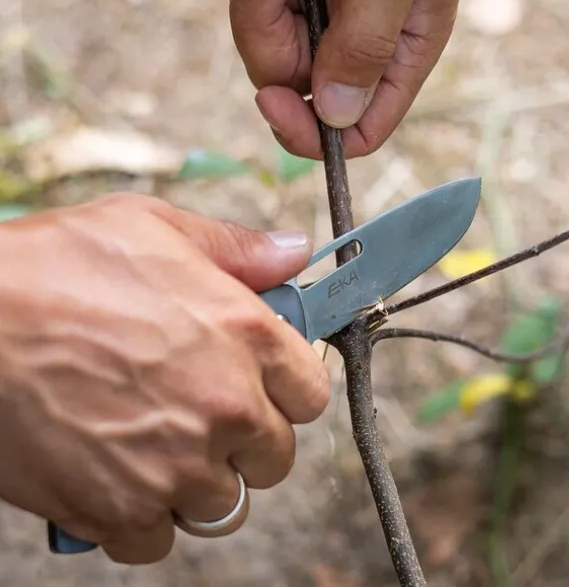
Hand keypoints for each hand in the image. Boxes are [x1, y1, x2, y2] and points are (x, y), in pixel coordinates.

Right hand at [0, 194, 328, 563]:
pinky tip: (120, 473)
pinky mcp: (116, 509)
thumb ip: (238, 248)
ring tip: (160, 443)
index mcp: (246, 335)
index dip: (288, 388)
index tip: (265, 383)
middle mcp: (224, 405)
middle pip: (274, 456)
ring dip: (199, 481)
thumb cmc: (57, 265)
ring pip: (222, 504)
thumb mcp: (156, 227)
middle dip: (247, 439)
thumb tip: (292, 251)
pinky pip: (158, 539)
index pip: (312, 392)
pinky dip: (144, 516)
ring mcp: (173, 465)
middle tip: (206, 411)